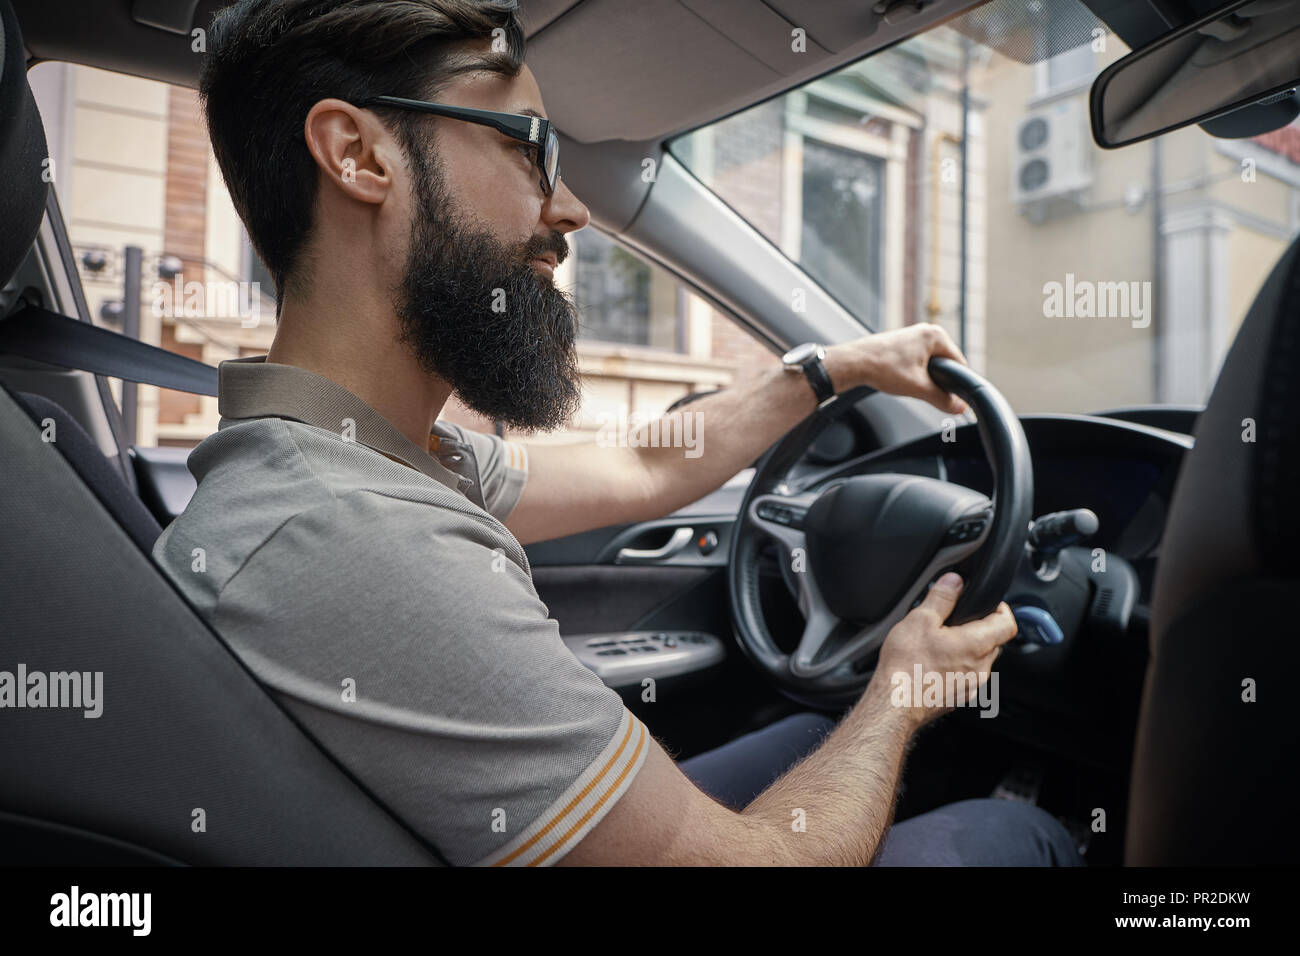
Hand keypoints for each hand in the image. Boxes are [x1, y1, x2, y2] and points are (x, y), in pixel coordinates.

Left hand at [829, 323, 968, 414]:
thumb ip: (942, 399)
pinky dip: (915, 373)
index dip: (957, 383)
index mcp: (936, 335)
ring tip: (911, 385)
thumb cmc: (882, 368)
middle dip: (939, 380)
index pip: (959, 363)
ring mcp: (913, 336)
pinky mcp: (903, 344)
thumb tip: (960, 407)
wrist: (853, 363)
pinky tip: (903, 380)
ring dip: (925, 378)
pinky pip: (918, 362)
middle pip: (945, 363)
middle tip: (925, 393)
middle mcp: (926, 331)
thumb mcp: (918, 388)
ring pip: (931, 364)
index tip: (954, 398)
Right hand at [873, 572, 1017, 728]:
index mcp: (977, 644)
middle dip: (980, 627)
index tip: (989, 603)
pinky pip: (967, 676)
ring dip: (968, 648)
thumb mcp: (920, 619)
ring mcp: (971, 686)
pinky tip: (933, 663)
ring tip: (940, 642)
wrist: (894, 704)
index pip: (1008, 623)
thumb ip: (941, 597)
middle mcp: (981, 668)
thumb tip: (954, 581)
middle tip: (956, 620)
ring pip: (980, 660)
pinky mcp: (960, 698)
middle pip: (995, 641)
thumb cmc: (906, 666)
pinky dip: (957, 666)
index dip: (1002, 609)